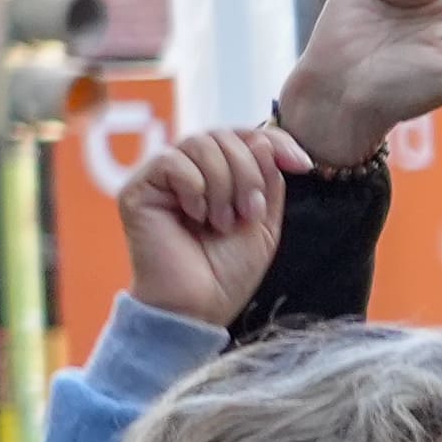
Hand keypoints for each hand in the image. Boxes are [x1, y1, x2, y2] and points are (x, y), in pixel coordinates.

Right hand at [114, 121, 308, 328]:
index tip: (303, 165)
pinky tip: (196, 216)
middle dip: (249, 173)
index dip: (275, 142)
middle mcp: (189, 170)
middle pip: (225, 135)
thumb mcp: (264, 220)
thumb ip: (268, 178)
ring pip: (200, 142)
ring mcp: (161, 178)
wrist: (198, 306)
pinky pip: (171, 161)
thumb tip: (264, 139)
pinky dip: (194, 187)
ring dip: (224, 183)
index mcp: (219, 175)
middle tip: (249, 214)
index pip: (245, 135)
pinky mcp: (138, 189)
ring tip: (223, 222)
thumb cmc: (228, 271)